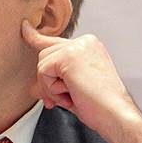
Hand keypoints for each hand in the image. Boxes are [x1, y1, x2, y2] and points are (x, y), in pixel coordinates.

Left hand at [21, 20, 141, 142]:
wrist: (116, 115)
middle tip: (65, 99)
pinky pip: (43, 72)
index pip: (55, 42)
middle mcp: (84, 41)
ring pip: (42, 64)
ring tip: (74, 95)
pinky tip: (72, 93)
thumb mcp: (73, 89)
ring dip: (52, 87)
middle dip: (48, 81)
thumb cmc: (100, 107)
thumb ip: (55, 81)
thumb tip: (33, 88)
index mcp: (89, 46)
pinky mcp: (68, 56)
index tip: (25, 27)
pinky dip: (52, 89)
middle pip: (44, 55)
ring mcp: (77, 47)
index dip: (36, 37)